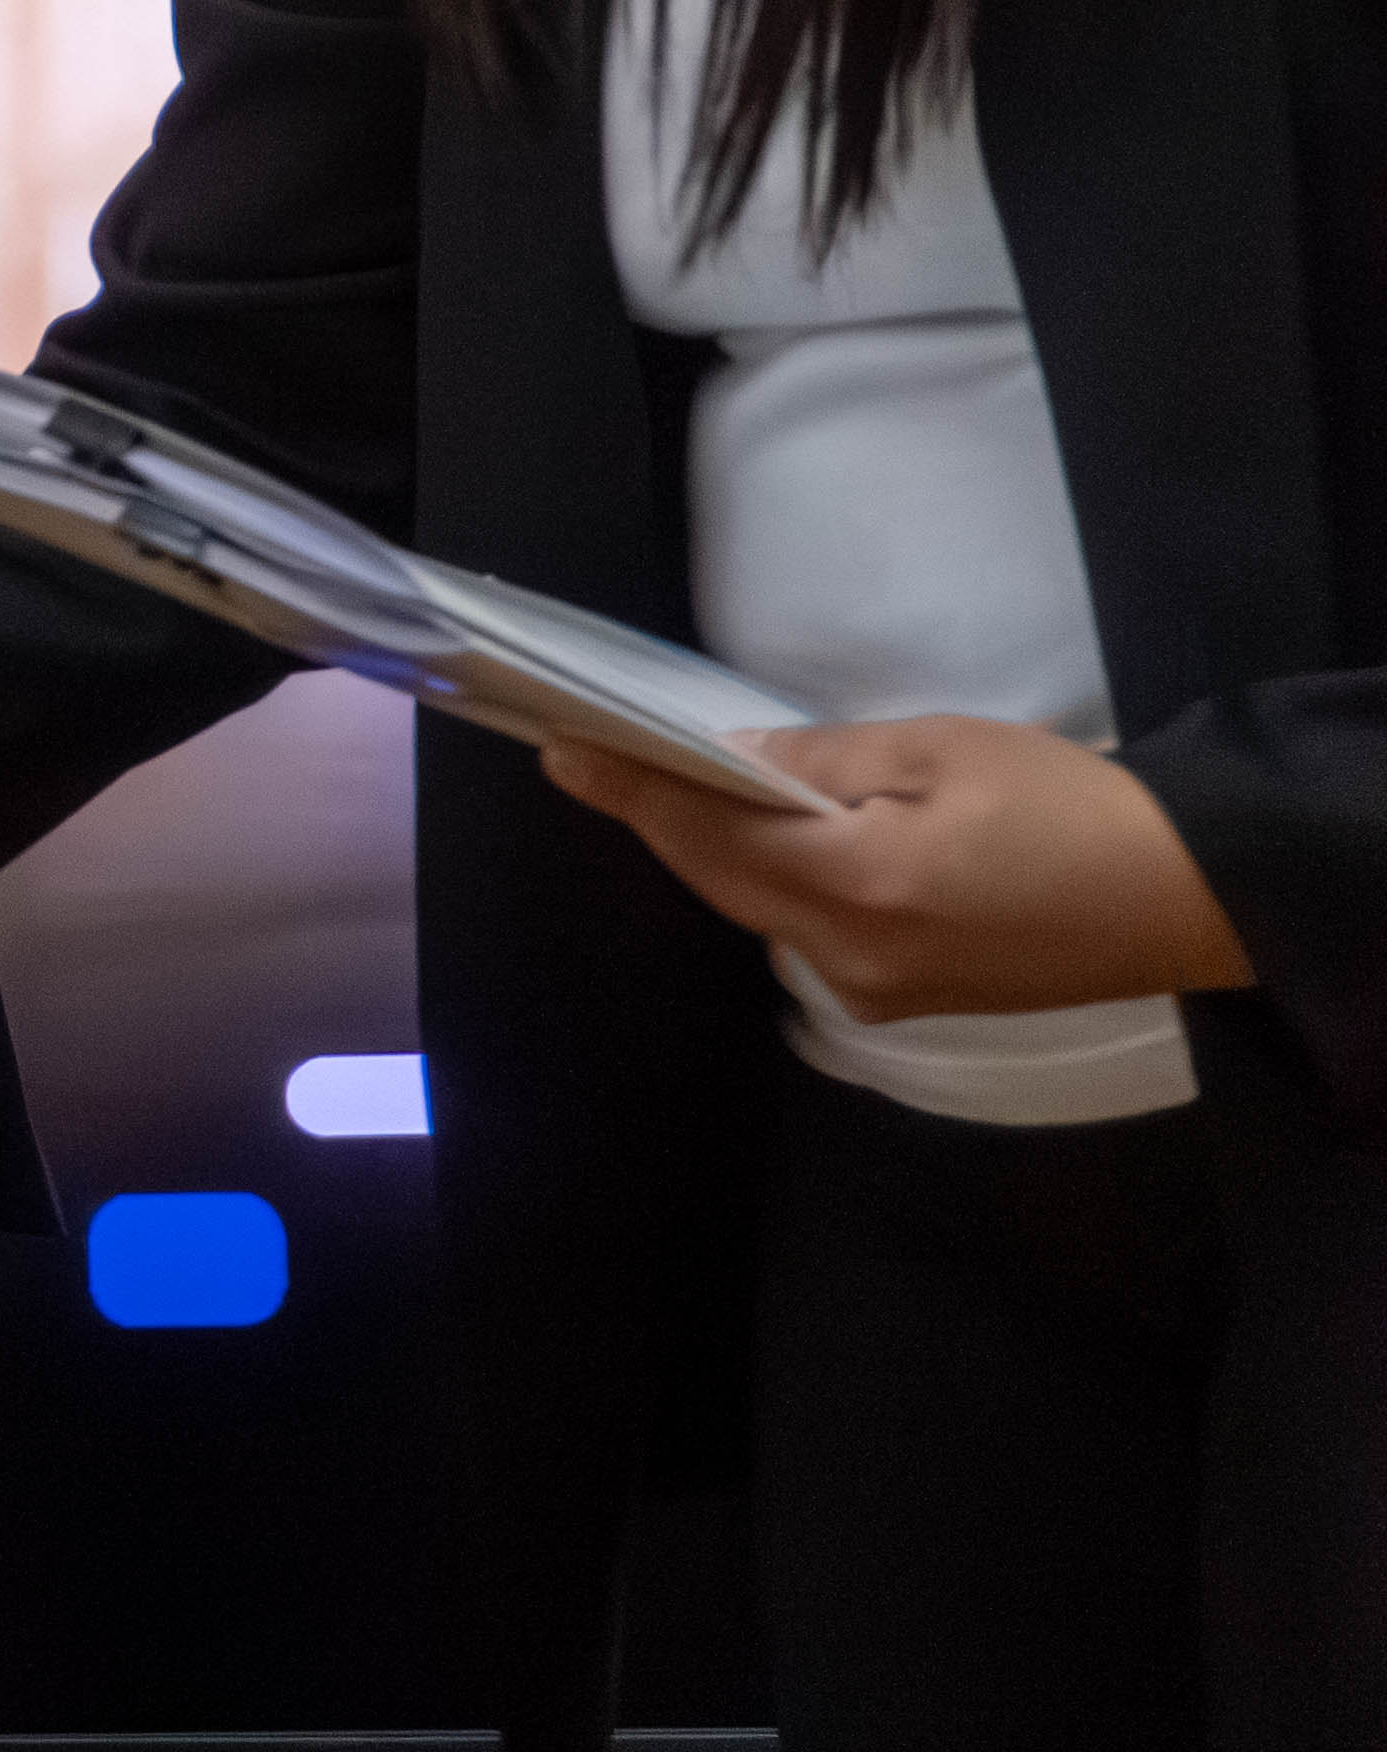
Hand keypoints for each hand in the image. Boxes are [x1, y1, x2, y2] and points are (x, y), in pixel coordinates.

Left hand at [541, 717, 1253, 1014]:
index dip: (632, 788)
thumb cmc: (1073, 806)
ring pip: (759, 907)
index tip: (563, 751)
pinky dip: (770, 881)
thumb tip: (729, 755)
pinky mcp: (902, 1001)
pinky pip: (805, 931)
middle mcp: (848, 957)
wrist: (1188, 898)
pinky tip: (753, 840)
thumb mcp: (941, 750)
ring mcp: (874, 991)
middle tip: (589, 758)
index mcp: (858, 888)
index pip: (708, 833)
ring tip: (656, 787)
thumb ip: (821, 758)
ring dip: (712, 850)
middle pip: (721, 878)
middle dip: (657, 817)